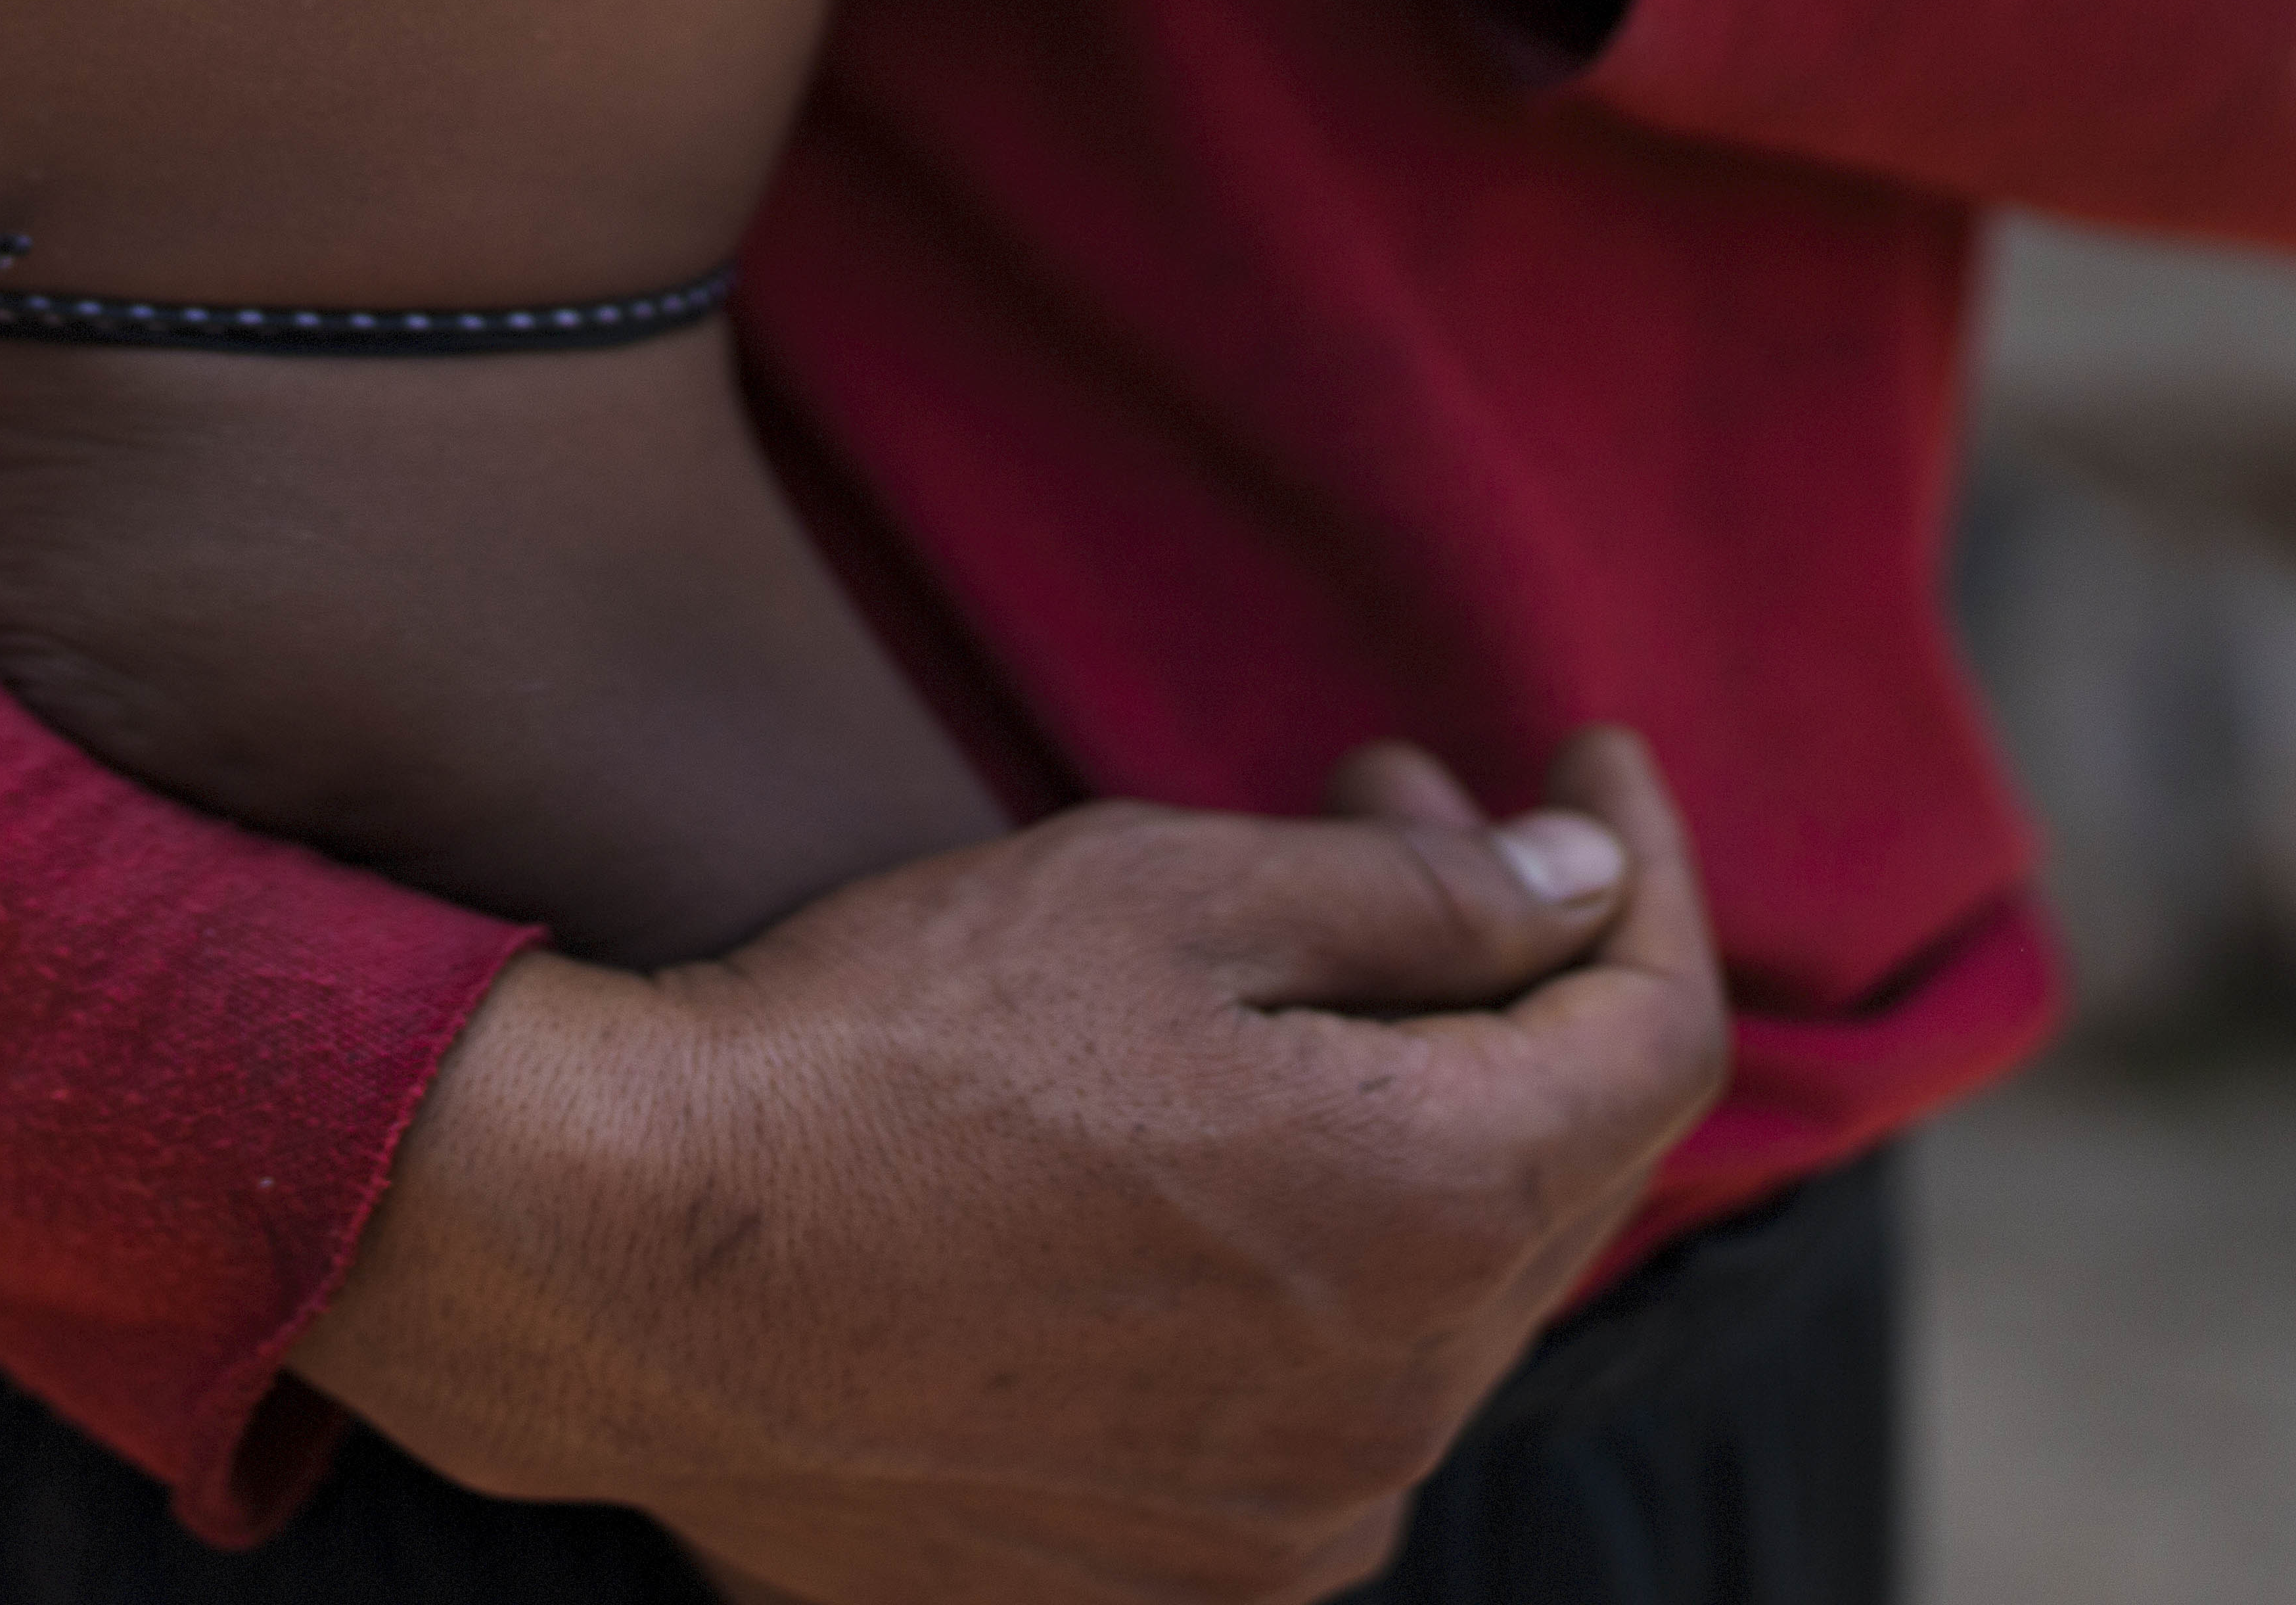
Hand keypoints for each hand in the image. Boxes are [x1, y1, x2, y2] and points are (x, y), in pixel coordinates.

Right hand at [292, 728, 1724, 1604]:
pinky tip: (1203, 1152)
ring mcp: (1290, 1516)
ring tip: (1282, 970)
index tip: (1591, 771)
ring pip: (1448, 1291)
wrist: (638, 1262)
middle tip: (1396, 805)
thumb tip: (1583, 889)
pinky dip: (1324, 1258)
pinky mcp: (1176, 1570)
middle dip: (1513, 973)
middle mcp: (1401, 1407)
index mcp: (1433, 1219)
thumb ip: (1418, 895)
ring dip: (1417, 1114)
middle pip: (1562, 1167)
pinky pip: (1329, 1398)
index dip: (1647, 880)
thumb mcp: (1165, 890)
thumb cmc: (889, 1043)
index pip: (1657, 1039)